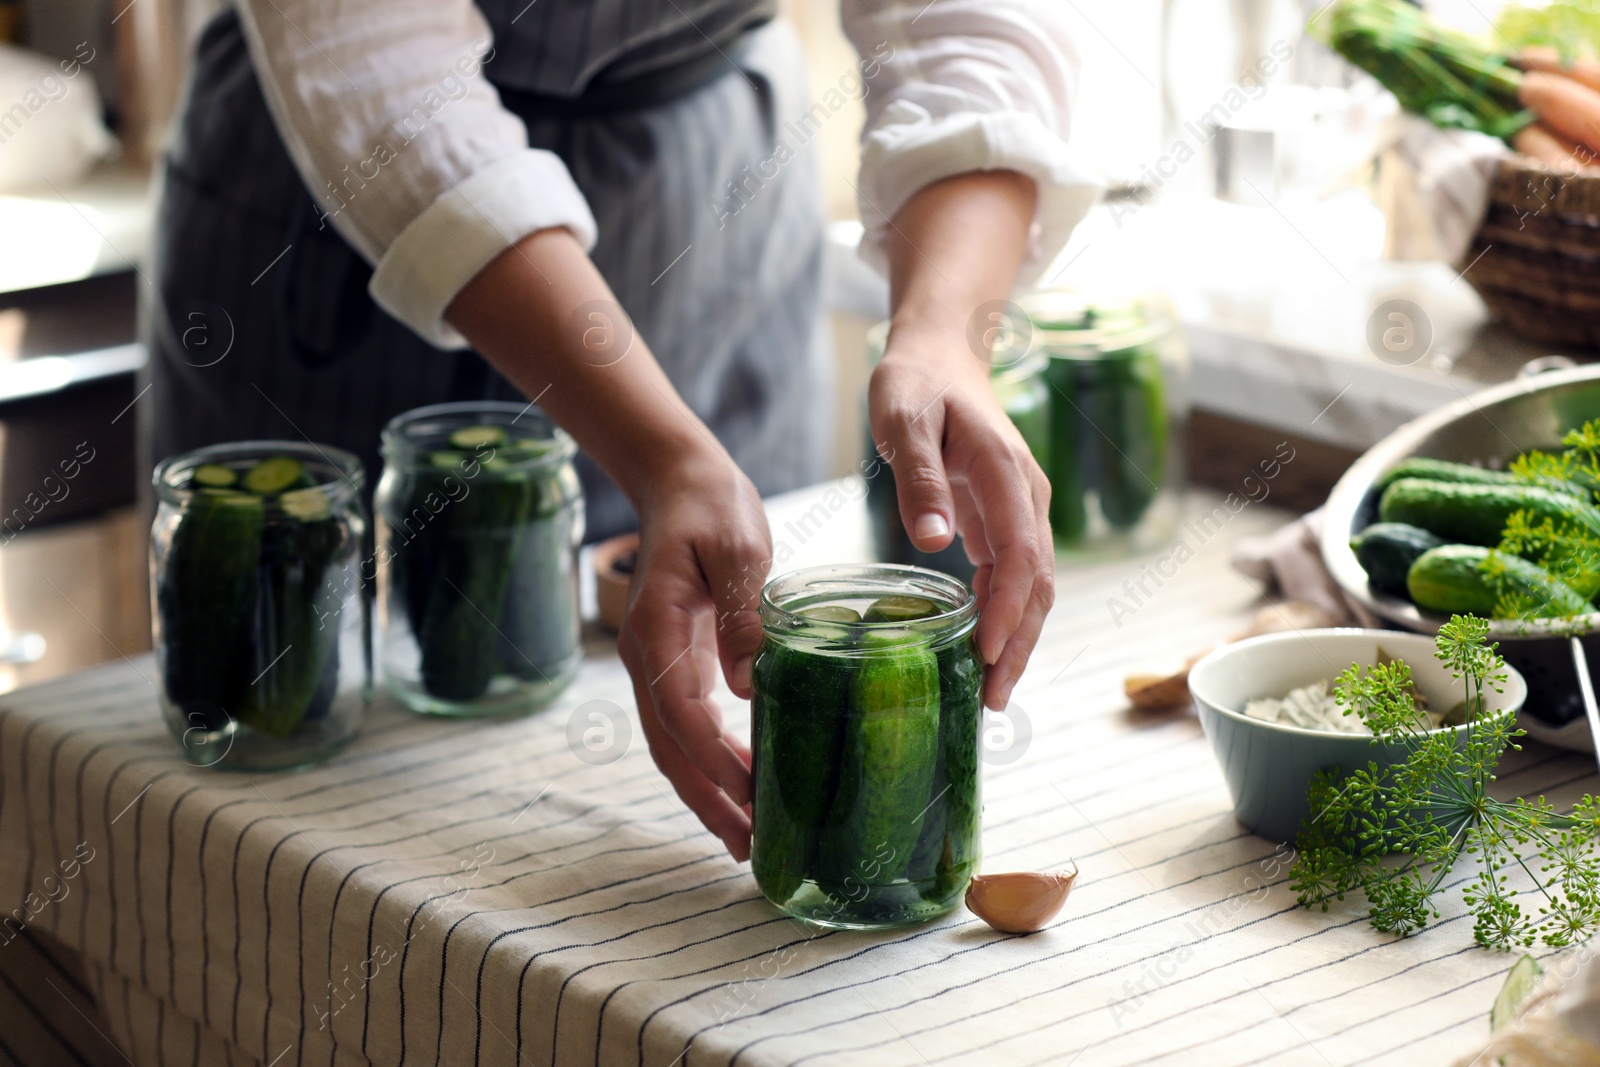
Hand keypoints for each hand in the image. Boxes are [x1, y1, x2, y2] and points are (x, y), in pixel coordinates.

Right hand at [445, 228, 770, 860]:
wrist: (676, 477)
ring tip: (745, 839)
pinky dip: (704, 764)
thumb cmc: (708, 504)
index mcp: (658, 629)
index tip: (750, 800)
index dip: (715, 764)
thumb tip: (752, 682)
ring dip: (703, 794)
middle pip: (668, 747)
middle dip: (706, 801)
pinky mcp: (674, 662)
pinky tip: (738, 787)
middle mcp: (647, 655)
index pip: (683, 714)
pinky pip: (682, 727)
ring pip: (670, 745)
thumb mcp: (736, 546)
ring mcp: (655, 662)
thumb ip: (742, 612)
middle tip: (748, 848)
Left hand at [871, 325, 1052, 710]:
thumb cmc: (917, 380)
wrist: (940, 350)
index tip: (987, 655)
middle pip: (1037, 583)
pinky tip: (983, 650)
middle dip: (1019, 644)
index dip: (1007, 610)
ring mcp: (1021, 507)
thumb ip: (919, 477)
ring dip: (1016, 638)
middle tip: (993, 700)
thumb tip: (934, 539)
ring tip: (991, 692)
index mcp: (1005, 473)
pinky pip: (1014, 574)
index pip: (1019, 554)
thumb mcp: (903, 418)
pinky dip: (1004, 615)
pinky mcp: (1005, 516)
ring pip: (1032, 585)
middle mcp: (1026, 495)